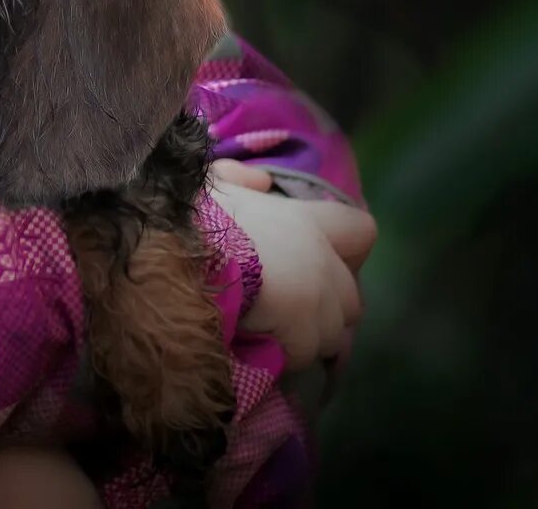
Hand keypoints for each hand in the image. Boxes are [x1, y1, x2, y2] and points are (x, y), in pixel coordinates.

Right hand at [208, 160, 376, 370]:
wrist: (176, 257)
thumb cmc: (194, 220)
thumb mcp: (212, 187)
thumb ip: (239, 180)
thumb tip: (261, 182)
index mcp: (306, 221)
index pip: (362, 232)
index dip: (346, 253)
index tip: (319, 265)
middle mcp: (322, 261)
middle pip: (350, 301)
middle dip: (324, 312)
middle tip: (284, 314)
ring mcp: (317, 300)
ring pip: (329, 337)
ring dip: (302, 339)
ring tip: (265, 334)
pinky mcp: (302, 333)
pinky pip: (301, 356)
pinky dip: (280, 357)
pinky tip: (252, 345)